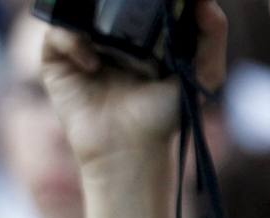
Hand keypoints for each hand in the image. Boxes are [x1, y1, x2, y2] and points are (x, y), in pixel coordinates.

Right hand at [40, 0, 226, 175]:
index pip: (137, 0)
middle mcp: (108, 36)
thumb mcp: (205, 73)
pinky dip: (72, 41)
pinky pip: (56, 36)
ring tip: (108, 30)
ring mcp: (80, 49)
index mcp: (140, 32)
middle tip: (127, 2)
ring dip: (89, 13)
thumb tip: (204, 0)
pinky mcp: (57, 66)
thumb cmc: (164, 116)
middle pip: (101, 1)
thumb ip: (214, 34)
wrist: (129, 149)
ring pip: (75, 10)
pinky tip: (93, 63)